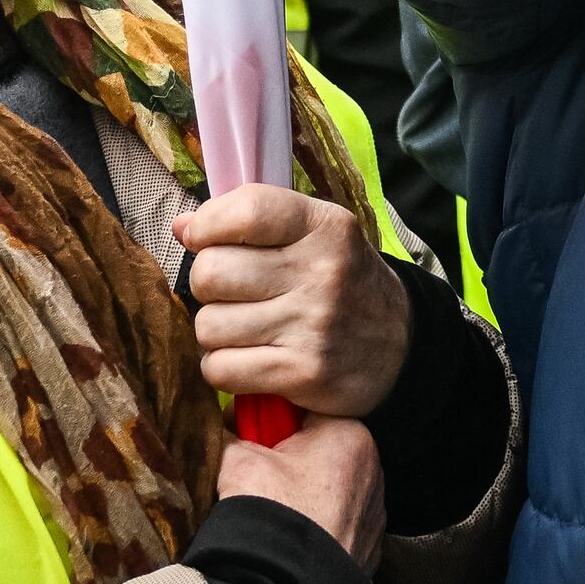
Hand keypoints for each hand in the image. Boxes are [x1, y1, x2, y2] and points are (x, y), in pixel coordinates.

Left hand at [181, 182, 413, 416]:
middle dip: (208, 285)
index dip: (207, 225)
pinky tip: (249, 359)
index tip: (204, 239)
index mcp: (325, 227)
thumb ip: (252, 221)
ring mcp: (313, 326)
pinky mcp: (303, 373)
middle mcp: (321, 273)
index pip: (245, 210)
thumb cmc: (342, 283)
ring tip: (244, 328)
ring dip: (215, 331)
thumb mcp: (316, 236)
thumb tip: (181, 226)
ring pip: (209, 325)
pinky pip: (221, 369)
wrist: (403, 346)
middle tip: (232, 293)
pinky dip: (224, 367)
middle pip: (211, 273)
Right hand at [210, 412, 383, 566]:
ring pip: (330, 487)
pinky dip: (317, 523)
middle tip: (254, 472)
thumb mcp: (238, 461)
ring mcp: (374, 513)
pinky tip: (290, 534)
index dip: (267, 416)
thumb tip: (222, 429)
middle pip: (319, 448)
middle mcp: (373, 469)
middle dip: (286, 455)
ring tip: (271, 507)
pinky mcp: (368, 548)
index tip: (243, 429)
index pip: (304, 408)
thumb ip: (232, 435)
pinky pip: (338, 523)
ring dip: (303, 491)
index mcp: (349, 435)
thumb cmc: (270, 514)